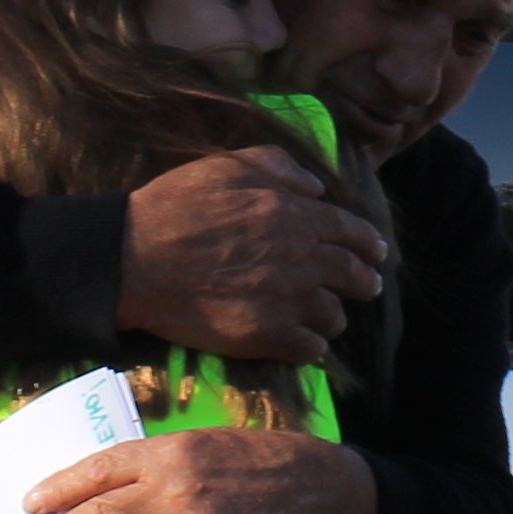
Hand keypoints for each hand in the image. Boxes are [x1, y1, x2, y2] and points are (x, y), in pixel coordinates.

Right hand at [118, 146, 386, 360]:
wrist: (135, 259)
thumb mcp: (229, 165)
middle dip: (364, 281)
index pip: (349, 231)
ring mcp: (285, 299)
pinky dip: (311, 345)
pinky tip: (303, 342)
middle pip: (351, 275)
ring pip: (333, 316)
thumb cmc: (176, 206)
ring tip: (328, 318)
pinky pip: (308, 348)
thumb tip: (316, 186)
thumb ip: (280, 167)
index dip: (368, 243)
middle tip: (368, 287)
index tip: (378, 252)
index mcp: (294, 214)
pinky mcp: (265, 336)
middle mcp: (300, 258)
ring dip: (333, 316)